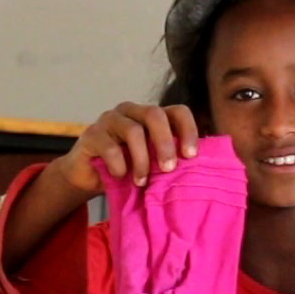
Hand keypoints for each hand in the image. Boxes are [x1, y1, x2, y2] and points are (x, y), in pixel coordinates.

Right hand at [50, 102, 201, 192]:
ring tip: (142, 182)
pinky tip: (121, 177)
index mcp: (153, 117)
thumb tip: (203, 172)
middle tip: (168, 169)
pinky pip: (109, 146)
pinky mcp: (91, 133)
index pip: (178, 112)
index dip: (188, 130)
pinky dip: (119, 165)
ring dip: (142, 160)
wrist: (90, 176)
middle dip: (165, 143)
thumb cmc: (129, 169)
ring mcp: (110, 119)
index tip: (191, 156)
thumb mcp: (154, 164)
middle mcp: (133, 112)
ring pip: (133, 130)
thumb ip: (172, 160)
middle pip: (155, 114)